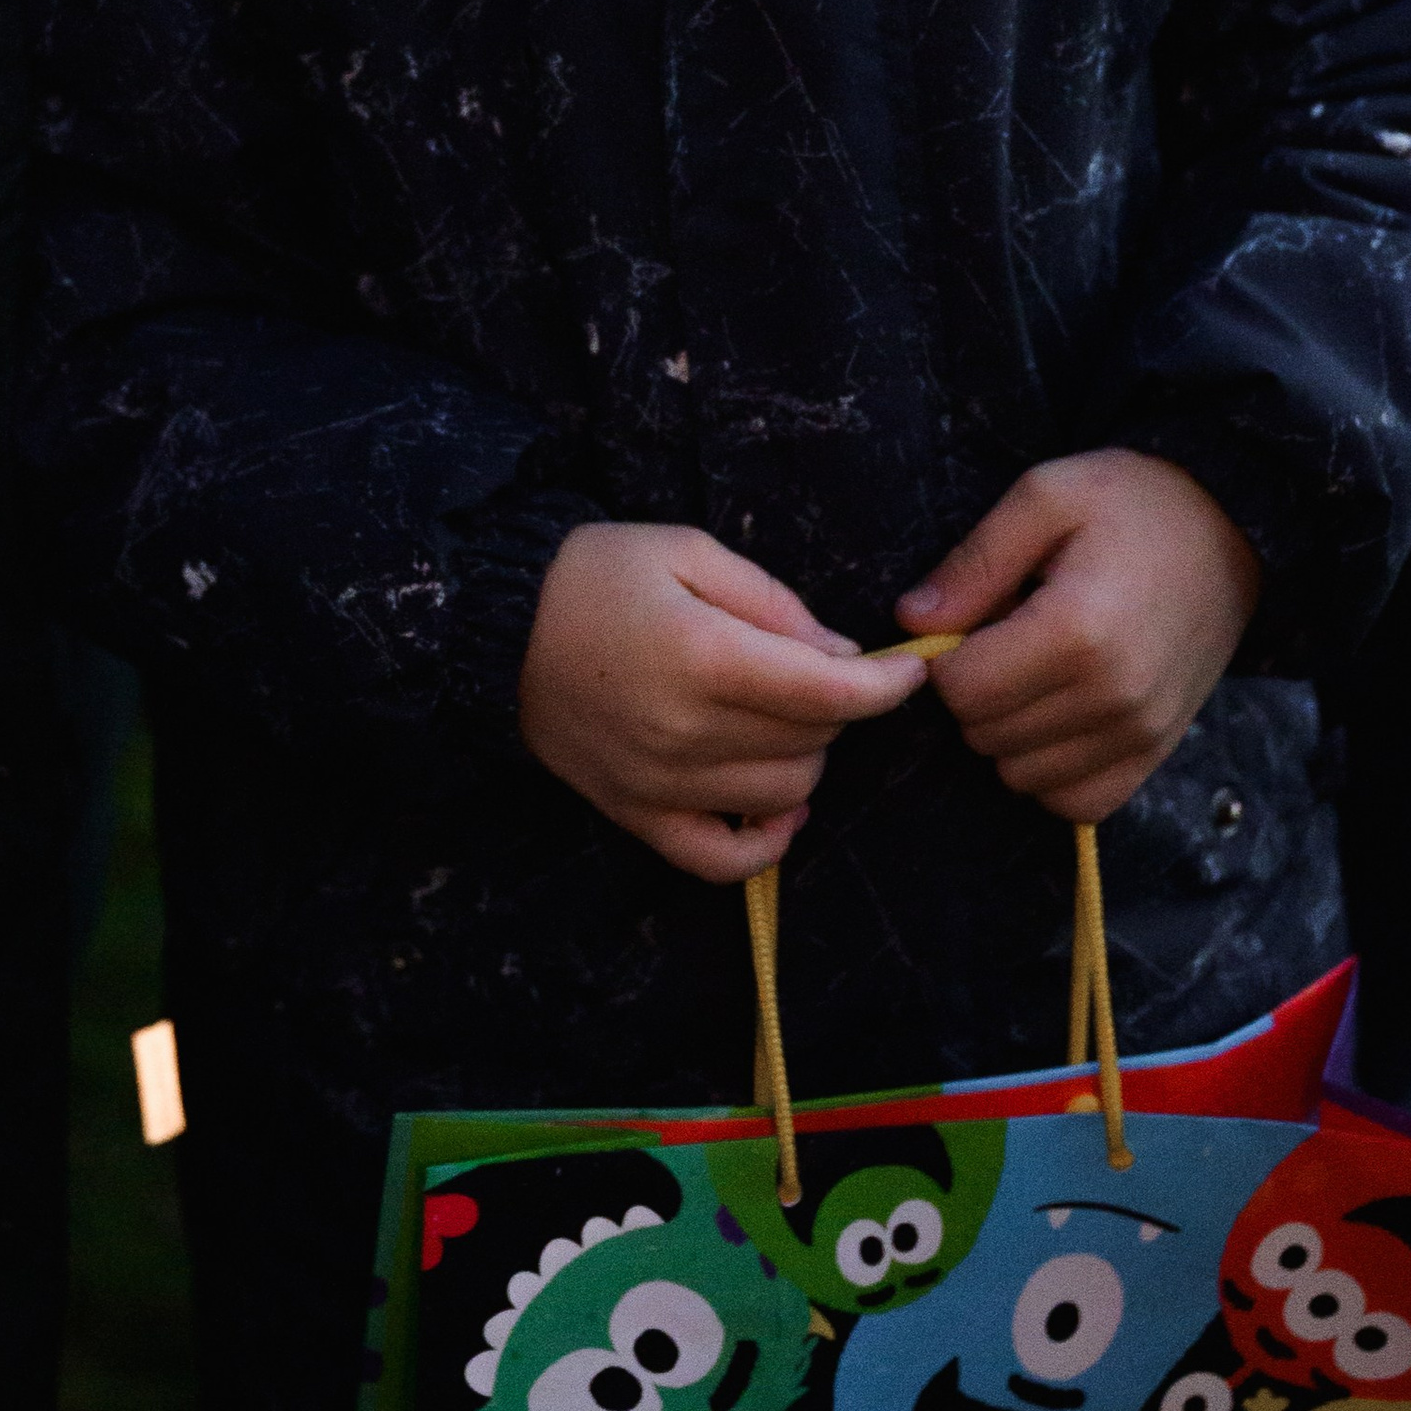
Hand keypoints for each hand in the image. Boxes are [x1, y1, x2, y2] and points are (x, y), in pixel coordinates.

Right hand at [520, 521, 927, 883]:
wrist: (499, 626)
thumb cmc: (595, 575)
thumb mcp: (688, 550)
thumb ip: (771, 601)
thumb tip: (839, 657)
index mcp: (704, 655)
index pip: (830, 694)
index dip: (887, 686)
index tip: (912, 670)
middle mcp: (686, 731)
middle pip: (814, 740)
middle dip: (834, 704)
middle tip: (806, 669)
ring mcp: (661, 784)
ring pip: (785, 793)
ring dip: (806, 756)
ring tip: (779, 717)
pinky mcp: (638, 816)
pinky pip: (723, 860)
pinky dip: (766, 841)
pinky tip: (778, 805)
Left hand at [896, 447, 1261, 822]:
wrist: (1230, 527)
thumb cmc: (1131, 501)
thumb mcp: (1044, 496)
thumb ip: (974, 562)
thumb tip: (911, 624)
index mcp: (1076, 630)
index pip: (961, 690)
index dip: (946, 658)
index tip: (972, 621)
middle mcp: (1112, 696)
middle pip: (986, 736)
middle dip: (977, 691)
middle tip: (1008, 638)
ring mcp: (1141, 732)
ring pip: (1022, 776)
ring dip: (1010, 733)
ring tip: (1038, 670)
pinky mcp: (1158, 752)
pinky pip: (1079, 802)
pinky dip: (1053, 771)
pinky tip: (1057, 718)